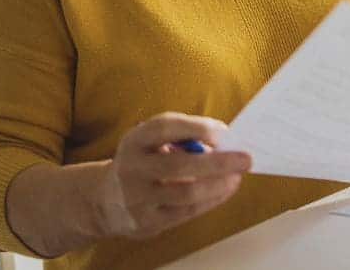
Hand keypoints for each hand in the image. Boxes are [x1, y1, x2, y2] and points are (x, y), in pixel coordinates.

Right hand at [92, 112, 251, 239]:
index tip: (223, 130)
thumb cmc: (142, 162)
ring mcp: (137, 198)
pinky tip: (225, 189)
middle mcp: (131, 168)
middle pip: (178, 164)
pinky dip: (212, 199)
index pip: (163, 127)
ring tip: (237, 176)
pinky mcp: (146, 222)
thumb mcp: (150, 143)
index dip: (196, 127)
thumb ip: (181, 138)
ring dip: (219, 184)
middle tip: (245, 158)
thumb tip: (226, 140)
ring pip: (186, 192)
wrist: (103, 201)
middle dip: (217, 162)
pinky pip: (187, 211)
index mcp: (133, 141)